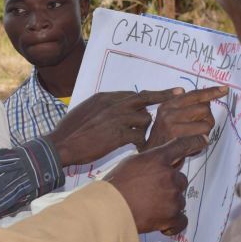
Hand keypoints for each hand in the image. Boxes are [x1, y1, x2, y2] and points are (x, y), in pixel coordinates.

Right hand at [47, 89, 181, 166]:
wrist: (62, 144)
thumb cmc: (70, 131)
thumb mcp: (85, 110)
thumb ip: (103, 108)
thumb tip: (113, 109)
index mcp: (105, 97)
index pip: (132, 94)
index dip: (146, 97)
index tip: (159, 95)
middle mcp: (113, 104)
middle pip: (144, 97)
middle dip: (163, 95)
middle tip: (179, 93)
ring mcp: (117, 118)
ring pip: (144, 119)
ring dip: (144, 129)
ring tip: (136, 139)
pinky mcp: (119, 134)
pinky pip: (139, 136)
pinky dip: (140, 143)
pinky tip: (136, 148)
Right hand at [105, 134, 207, 234]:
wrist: (109, 209)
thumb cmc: (115, 186)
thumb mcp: (130, 163)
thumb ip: (148, 161)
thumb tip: (156, 165)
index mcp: (157, 159)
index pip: (181, 146)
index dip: (194, 142)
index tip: (204, 140)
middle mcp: (169, 175)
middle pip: (180, 179)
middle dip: (169, 186)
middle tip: (151, 193)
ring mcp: (173, 196)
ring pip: (179, 199)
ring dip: (168, 204)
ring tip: (148, 207)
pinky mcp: (172, 216)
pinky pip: (182, 220)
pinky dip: (173, 223)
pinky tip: (162, 223)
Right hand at [145, 86, 227, 149]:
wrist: (150, 159)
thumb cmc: (163, 140)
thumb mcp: (167, 119)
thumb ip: (180, 106)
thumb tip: (197, 95)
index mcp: (167, 105)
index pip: (193, 95)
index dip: (211, 92)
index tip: (224, 89)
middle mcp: (168, 112)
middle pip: (204, 108)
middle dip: (207, 119)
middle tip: (198, 129)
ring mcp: (172, 124)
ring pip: (207, 123)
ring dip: (205, 132)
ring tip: (193, 138)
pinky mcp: (178, 138)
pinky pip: (204, 137)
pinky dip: (202, 143)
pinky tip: (191, 147)